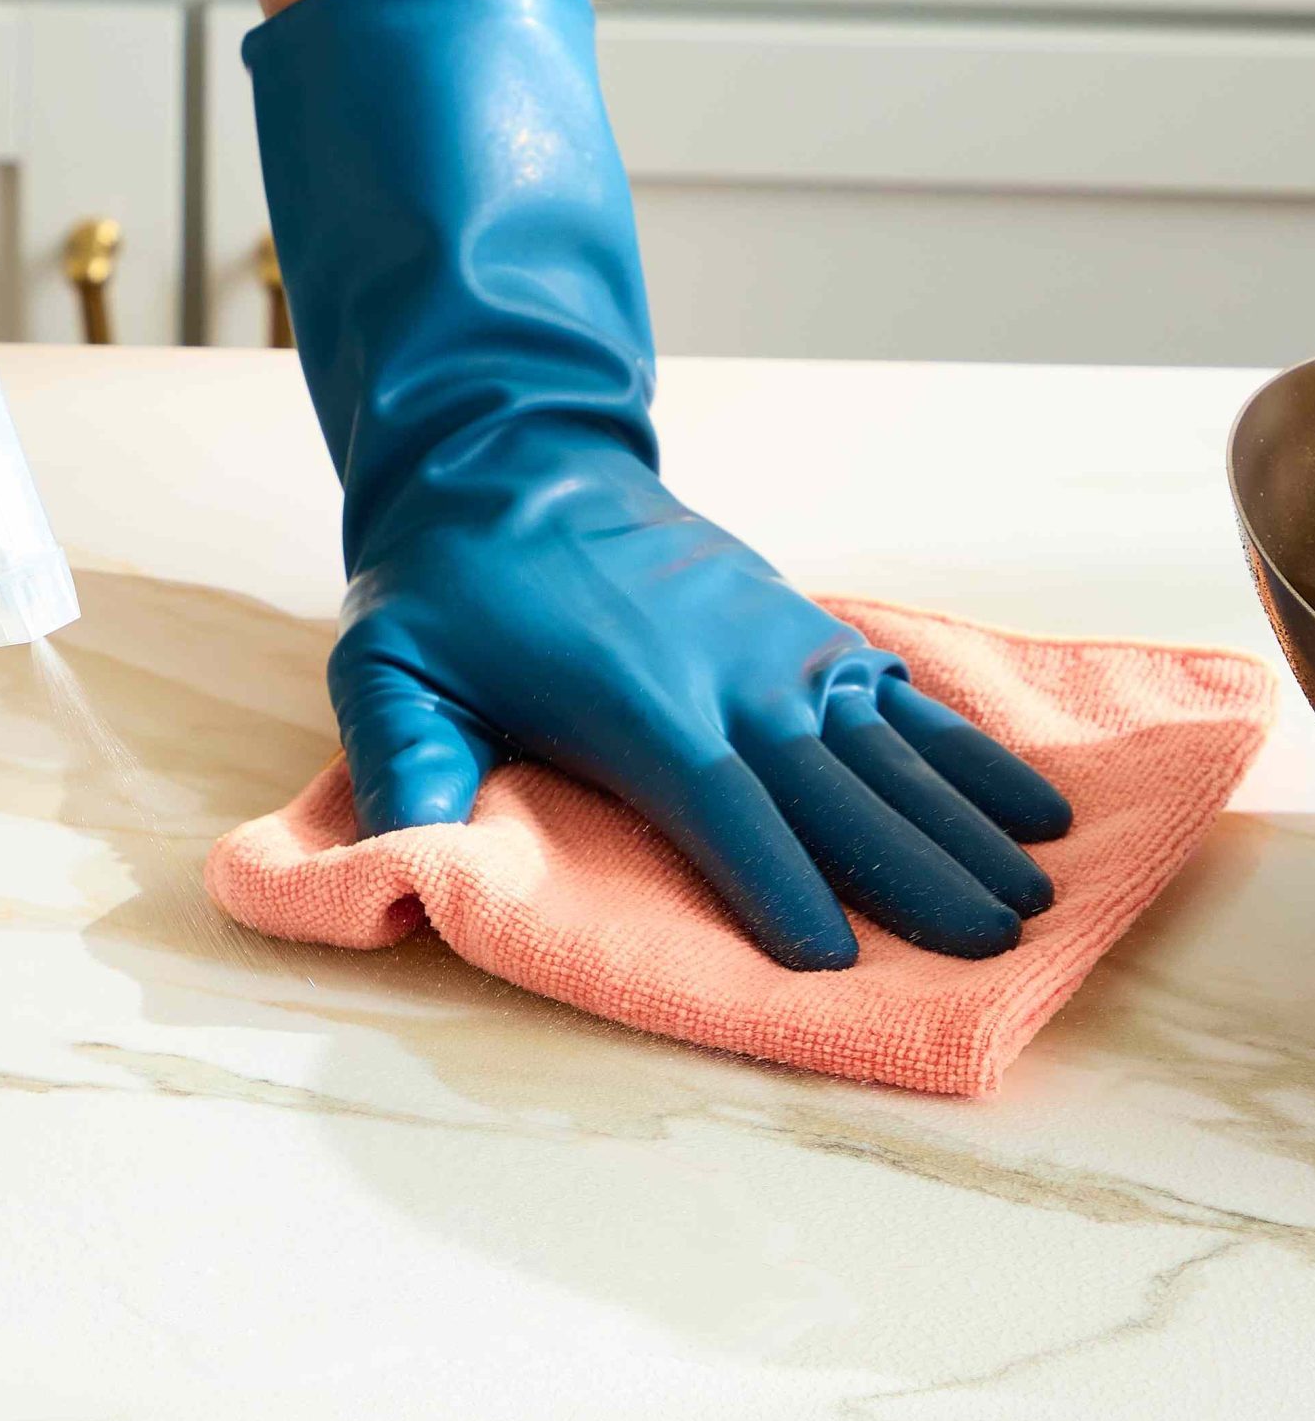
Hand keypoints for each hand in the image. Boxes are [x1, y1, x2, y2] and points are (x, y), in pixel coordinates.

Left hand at [331, 431, 1069, 968]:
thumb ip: (405, 763)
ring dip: (963, 823)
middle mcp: (730, 675)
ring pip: (890, 748)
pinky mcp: (803, 626)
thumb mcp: (388, 666)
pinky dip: (968, 752)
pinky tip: (1029, 804)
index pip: (720, 808)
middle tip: (993, 948)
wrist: (513, 458)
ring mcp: (780, 646)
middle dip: (914, 872)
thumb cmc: (448, 585)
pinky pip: (902, 696)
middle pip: (835, 789)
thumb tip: (404, 863)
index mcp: (634, 704)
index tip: (831, 962)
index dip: (775, 882)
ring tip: (1032, 896)